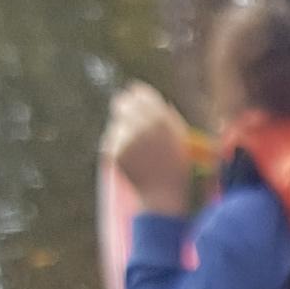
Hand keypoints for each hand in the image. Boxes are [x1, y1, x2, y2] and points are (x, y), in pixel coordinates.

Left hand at [103, 80, 193, 213]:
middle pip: (120, 103)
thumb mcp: (180, 137)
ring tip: (135, 151)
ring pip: (115, 123)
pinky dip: (116, 148)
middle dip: (122, 110)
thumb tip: (146, 94)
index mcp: (161, 117)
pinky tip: (129, 161)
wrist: (163, 196)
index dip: (134, 96)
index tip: (132, 101)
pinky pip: (110, 141)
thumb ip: (165, 114)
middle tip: (125, 120)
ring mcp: (128, 137)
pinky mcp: (116, 151)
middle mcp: (143, 124)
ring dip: (120, 132)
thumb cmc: (175, 168)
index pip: (138, 92)